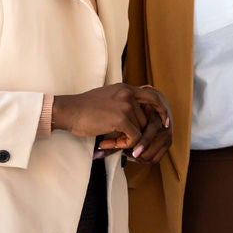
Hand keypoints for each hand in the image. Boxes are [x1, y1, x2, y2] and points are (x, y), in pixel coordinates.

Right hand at [52, 84, 172, 162]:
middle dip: (136, 133)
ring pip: (141, 130)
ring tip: (109, 140)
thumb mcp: (107, 98)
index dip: (161, 110)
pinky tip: (107, 143)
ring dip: (128, 140)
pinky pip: (135, 137)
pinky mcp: (121, 118)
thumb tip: (138, 118)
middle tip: (118, 140)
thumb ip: (123, 103)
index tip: (164, 122)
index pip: (153, 96)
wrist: (68, 111)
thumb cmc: (83, 109)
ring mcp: (126, 105)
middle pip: (147, 119)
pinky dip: (124, 144)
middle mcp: (128, 94)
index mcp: (125, 88)